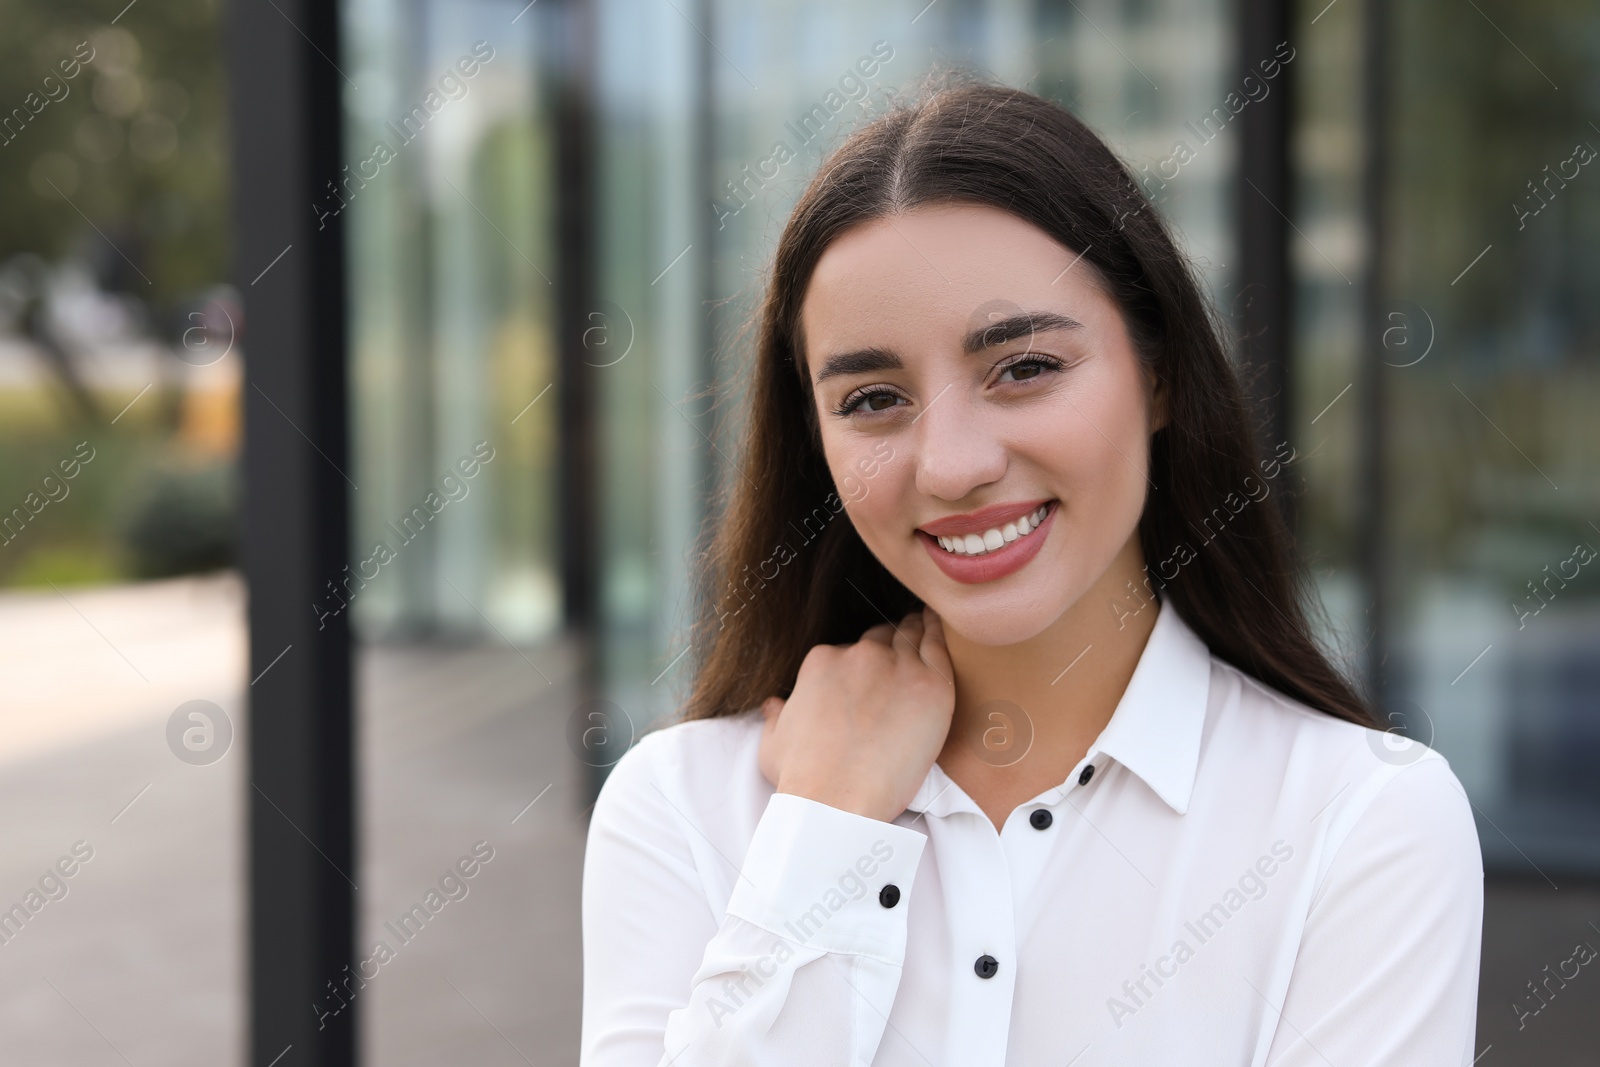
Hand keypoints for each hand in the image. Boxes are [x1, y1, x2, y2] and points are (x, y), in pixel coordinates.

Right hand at [758, 608, 954, 822]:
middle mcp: (860, 656)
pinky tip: (939, 625)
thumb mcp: (774, 743)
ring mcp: (898, 668)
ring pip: (911, 637)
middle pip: (882, 638)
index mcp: (823, 662)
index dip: (860, 662)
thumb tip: (773, 706)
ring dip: (915, 633)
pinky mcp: (932, 686)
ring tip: (924, 628)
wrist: (837, 801)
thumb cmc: (804, 778)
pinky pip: (939, 647)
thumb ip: (776, 716)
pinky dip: (939, 633)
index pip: (849, 650)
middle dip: (889, 644)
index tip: (869, 674)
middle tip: (901, 651)